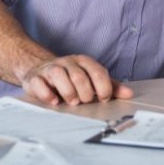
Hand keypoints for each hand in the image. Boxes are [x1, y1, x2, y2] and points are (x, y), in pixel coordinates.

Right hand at [19, 55, 133, 105]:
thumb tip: (128, 94)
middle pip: (79, 76)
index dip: (103, 88)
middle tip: (84, 102)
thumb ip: (109, 85)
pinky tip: (54, 101)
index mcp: (83, 62)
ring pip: (58, 75)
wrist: (41, 69)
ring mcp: (50, 69)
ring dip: (67, 92)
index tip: (102, 99)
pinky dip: (47, 94)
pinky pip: (39, 83)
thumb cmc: (70, 77)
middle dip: (84, 92)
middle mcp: (67, 63)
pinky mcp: (35, 77)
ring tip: (71, 102)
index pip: (97, 72)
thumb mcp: (91, 79)